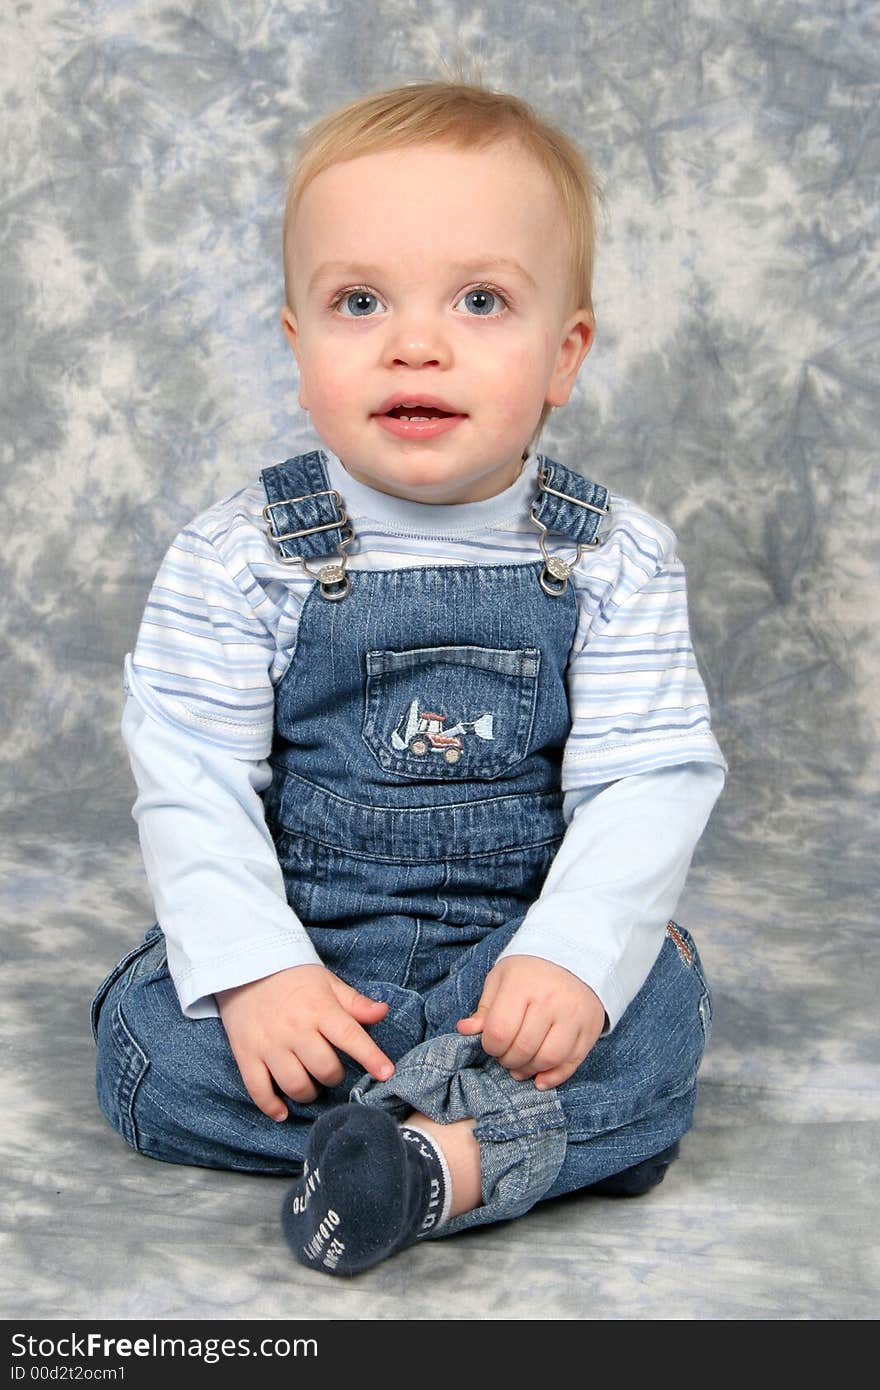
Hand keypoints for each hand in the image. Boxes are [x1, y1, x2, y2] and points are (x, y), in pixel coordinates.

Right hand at [216, 964, 393, 1120]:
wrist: (245, 968)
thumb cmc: (293, 978)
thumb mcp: (327, 982)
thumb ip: (355, 1002)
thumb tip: (383, 1012)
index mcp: (319, 1009)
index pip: (350, 1036)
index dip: (371, 1057)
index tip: (387, 1074)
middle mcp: (295, 1029)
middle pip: (324, 1069)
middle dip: (334, 1076)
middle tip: (331, 1070)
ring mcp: (269, 1044)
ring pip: (295, 1085)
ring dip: (309, 1093)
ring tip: (310, 1084)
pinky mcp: (246, 1054)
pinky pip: (259, 1090)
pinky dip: (272, 1107)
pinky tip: (282, 1111)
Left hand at [456, 955, 606, 1089]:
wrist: (574, 959)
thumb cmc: (529, 972)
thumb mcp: (501, 979)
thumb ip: (484, 1008)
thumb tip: (464, 1030)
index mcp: (523, 984)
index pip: (500, 1031)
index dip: (490, 1046)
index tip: (491, 1044)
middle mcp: (551, 1000)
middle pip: (523, 1049)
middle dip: (508, 1061)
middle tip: (505, 1056)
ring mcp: (573, 1015)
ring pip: (548, 1059)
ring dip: (529, 1070)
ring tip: (520, 1066)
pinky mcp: (589, 1029)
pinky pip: (571, 1063)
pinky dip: (553, 1077)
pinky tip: (539, 1078)